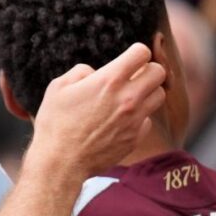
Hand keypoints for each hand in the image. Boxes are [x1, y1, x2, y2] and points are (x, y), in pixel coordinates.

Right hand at [26, 43, 166, 180]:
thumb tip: (94, 73)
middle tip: (135, 76)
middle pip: (159, 72)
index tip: (129, 59)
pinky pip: (148, 120)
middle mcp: (128, 98)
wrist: (60, 162)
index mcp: (109, 80)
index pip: (142, 52)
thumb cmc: (55, 124)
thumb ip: (80, 72)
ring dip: (148, 93)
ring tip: (131, 98)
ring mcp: (134, 119)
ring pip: (160, 96)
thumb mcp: (58, 88)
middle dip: (148, 70)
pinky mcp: (135, 138)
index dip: (136, 52)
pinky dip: (139, 118)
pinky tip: (123, 121)